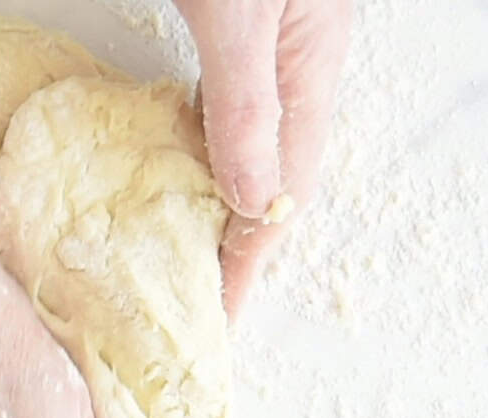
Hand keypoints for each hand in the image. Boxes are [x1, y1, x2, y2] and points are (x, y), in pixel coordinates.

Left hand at [176, 0, 351, 316]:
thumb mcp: (239, 19)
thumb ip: (245, 102)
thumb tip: (251, 198)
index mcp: (310, 68)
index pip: (284, 192)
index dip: (251, 260)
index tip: (223, 317)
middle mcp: (298, 62)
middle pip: (273, 176)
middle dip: (239, 241)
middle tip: (201, 298)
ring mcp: (272, 43)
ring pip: (247, 142)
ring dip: (219, 196)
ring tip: (187, 247)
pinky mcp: (238, 20)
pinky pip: (223, 105)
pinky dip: (202, 145)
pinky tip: (177, 160)